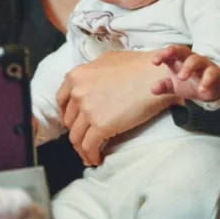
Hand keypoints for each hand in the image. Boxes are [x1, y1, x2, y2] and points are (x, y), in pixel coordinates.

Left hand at [56, 51, 180, 166]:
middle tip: (85, 139)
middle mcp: (77, 93)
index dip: (67, 114)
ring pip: (76, 137)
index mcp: (76, 76)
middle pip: (69, 120)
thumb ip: (93, 72)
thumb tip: (91, 83)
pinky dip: (91, 155)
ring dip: (81, 149)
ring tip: (90, 155)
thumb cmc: (139, 66)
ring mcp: (87, 110)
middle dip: (76, 131)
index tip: (73, 122)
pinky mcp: (101, 125)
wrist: (157, 75)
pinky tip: (97, 159)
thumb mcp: (107, 60)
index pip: (62, 100)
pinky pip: (89, 146)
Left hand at [151, 45, 219, 102]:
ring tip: (181, 77)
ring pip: (196, 60)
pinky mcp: (214, 73)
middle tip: (166, 59)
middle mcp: (190, 58)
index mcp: (179, 59)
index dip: (162, 54)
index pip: (169, 52)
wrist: (209, 90)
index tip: (154, 62)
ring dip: (188, 67)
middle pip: (183, 50)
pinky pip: (211, 74)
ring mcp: (203, 64)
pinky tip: (201, 89)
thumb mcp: (174, 85)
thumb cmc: (189, 82)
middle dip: (174, 51)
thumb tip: (153, 89)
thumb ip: (164, 86)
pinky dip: (206, 81)